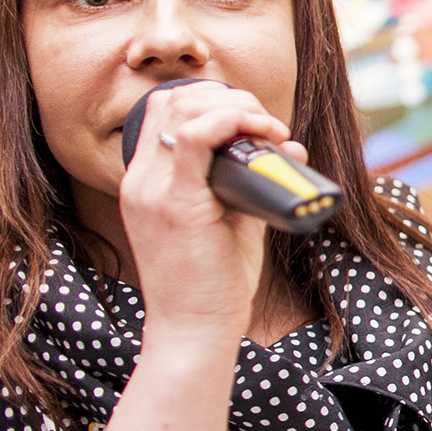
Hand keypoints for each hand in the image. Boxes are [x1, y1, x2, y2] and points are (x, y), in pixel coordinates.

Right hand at [117, 80, 298, 341]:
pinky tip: (264, 132)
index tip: (253, 120)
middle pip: (174, 100)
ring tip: (270, 130)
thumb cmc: (212, 285)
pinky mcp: (177, 204)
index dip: (211, 99)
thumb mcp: (230, 224)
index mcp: (145, 183)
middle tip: (267, 124)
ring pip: (185, 110)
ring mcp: (153, 191)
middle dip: (229, 98)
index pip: (164, 110)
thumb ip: (250, 185)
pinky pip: (198, 137)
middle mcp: (141, 181)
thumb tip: (290, 148)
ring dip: (237, 107)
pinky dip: (233, 121)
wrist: (193, 332)